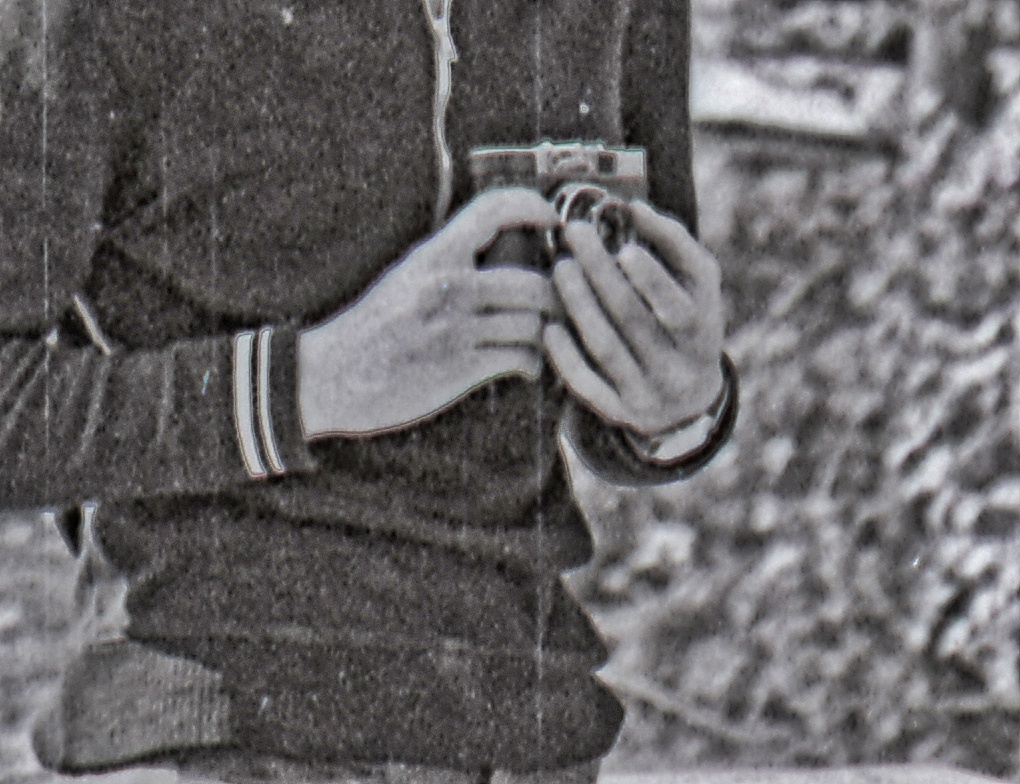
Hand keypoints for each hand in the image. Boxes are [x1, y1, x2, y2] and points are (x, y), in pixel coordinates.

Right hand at [298, 188, 558, 436]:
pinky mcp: (459, 368)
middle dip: (559, 296)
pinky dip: (532, 364)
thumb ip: (447, 266)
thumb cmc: (368, 330)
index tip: (551, 217)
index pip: (492, 212)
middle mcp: (448, 286)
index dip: (530, 207)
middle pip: (533, 281)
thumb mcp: (403, 280)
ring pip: (533, 323)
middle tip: (566, 303)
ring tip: (547, 340)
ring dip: (549, 333)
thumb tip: (492, 256)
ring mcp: (456, 328)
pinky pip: (519, 358)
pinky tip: (526, 367)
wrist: (329, 375)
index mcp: (433, 256)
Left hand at [544, 200, 724, 436]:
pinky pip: (589, 385)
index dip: (651, 278)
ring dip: (579, 304)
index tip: (624, 247)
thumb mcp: (697, 286)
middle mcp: (680, 366)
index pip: (678, 306)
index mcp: (704, 330)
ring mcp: (650, 392)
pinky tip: (549, 328)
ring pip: (606, 346)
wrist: (690, 401)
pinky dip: (567, 356)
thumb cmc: (686, 321)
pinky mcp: (623, 411)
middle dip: (601, 272)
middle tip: (576, 235)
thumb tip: (635, 208)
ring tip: (561, 268)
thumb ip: (674, 245)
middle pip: (633, 318)